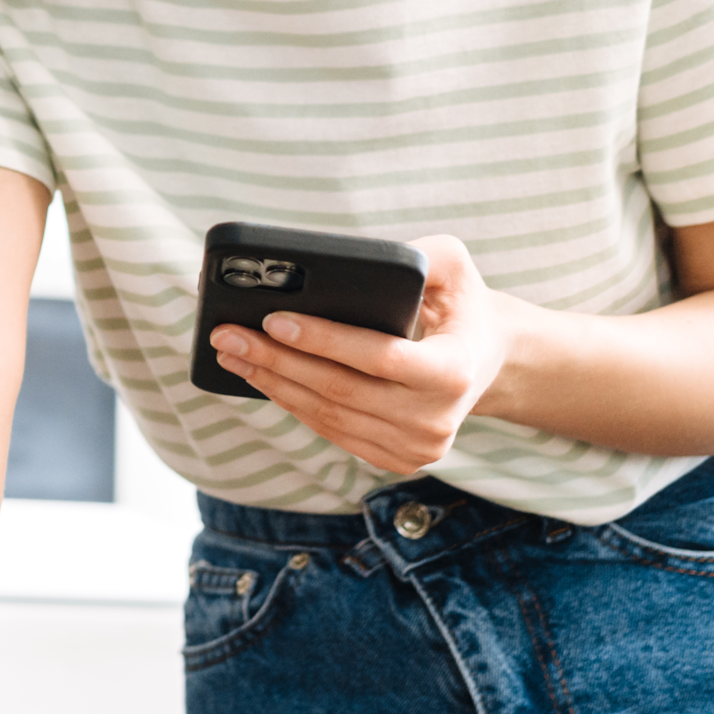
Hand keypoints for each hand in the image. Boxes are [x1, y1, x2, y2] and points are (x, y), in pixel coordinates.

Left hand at [208, 235, 515, 476]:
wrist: (486, 361)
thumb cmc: (460, 305)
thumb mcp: (453, 267)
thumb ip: (419, 254)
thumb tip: (352, 260)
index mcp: (454, 371)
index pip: (378, 357)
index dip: (322, 340)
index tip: (272, 320)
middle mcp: (436, 419)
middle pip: (340, 390)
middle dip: (275, 360)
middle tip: (227, 335)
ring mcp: (417, 447)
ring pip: (328, 415)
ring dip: (273, 384)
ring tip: (232, 354)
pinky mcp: (397, 459)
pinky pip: (332, 432)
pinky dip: (292, 404)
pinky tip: (262, 378)